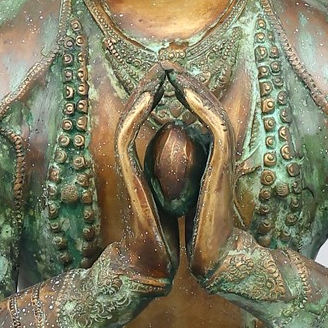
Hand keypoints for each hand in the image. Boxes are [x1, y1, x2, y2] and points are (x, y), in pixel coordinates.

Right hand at [113, 72, 174, 291]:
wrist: (153, 266)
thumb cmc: (169, 238)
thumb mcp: (178, 200)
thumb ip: (182, 178)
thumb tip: (200, 157)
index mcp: (143, 165)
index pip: (146, 120)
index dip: (158, 95)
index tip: (174, 75)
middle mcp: (132, 163)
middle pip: (136, 113)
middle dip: (149, 84)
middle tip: (163, 62)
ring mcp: (127, 170)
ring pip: (129, 119)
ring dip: (142, 91)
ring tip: (157, 71)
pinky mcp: (128, 179)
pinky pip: (128, 137)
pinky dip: (136, 114)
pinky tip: (151, 96)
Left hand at [174, 69, 238, 278]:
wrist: (215, 260)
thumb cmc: (199, 235)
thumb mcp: (185, 199)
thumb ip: (181, 179)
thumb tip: (164, 166)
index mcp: (214, 159)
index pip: (203, 116)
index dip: (186, 94)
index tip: (164, 78)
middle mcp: (222, 156)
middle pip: (209, 106)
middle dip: (188, 82)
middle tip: (167, 63)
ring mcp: (226, 161)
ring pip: (214, 111)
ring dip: (193, 87)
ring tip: (173, 70)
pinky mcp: (224, 169)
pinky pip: (217, 127)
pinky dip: (201, 106)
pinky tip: (183, 91)